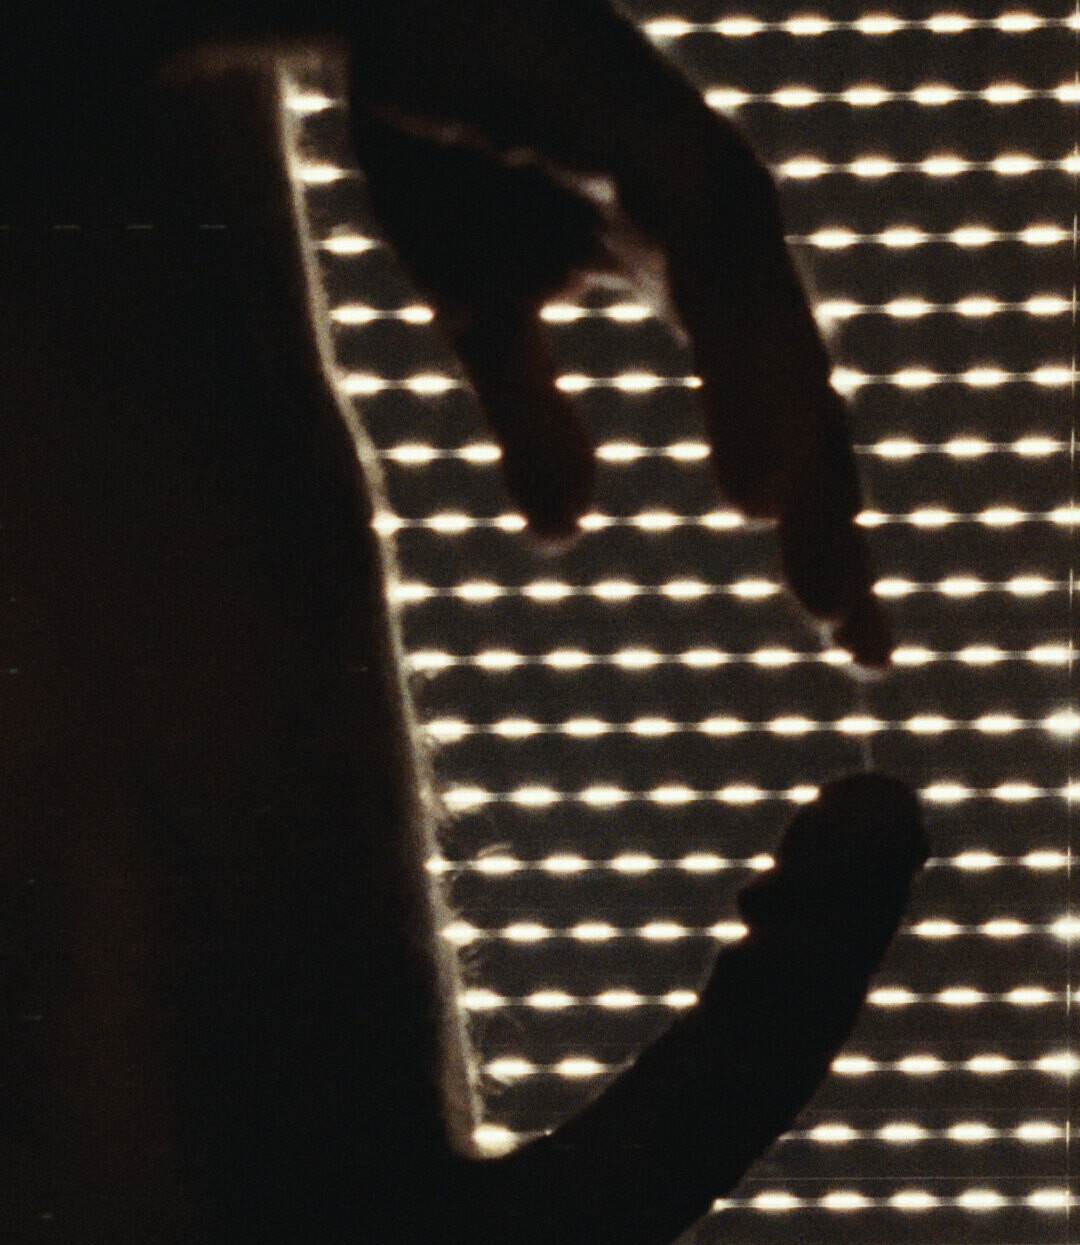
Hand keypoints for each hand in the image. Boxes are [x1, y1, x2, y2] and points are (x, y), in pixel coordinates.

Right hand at [343, 0, 888, 665]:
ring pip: (774, 334)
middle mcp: (716, 228)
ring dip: (792, 453)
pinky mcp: (649, 125)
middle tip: (857, 644)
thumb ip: (533, 414)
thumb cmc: (444, 143)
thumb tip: (569, 529)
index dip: (819, 529)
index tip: (854, 642)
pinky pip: (712, 260)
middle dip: (832, 520)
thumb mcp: (479, 311)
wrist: (383, 7)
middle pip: (803, 392)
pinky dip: (741, 365)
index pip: (779, 421)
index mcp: (695, 277)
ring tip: (809, 574)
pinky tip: (749, 473)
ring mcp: (690, 168)